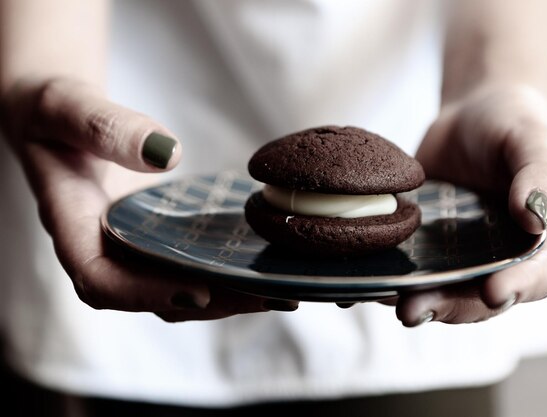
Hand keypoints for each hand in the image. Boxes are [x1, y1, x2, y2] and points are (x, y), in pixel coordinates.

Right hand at [0, 77, 297, 321]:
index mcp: (71, 225)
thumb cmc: (55, 112)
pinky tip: (268, 264)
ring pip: (176, 284)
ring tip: (280, 291)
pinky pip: (190, 259)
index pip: (100, 280)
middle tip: (264, 295)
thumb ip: (105, 127)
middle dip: (209, 301)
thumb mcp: (67, 107)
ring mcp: (133, 244)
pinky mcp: (157, 234)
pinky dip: (227, 268)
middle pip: (151, 295)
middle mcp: (104, 246)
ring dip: (226, 294)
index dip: (147, 293)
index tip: (197, 291)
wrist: (62, 119)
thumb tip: (167, 153)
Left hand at [395, 84, 546, 324]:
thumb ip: (542, 175)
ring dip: (419, 301)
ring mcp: (466, 258)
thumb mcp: (537, 139)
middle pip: (486, 298)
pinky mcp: (431, 249)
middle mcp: (508, 259)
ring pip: (446, 291)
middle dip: (452, 307)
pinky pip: (413, 271)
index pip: (545, 273)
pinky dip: (390, 279)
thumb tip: (534, 218)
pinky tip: (364, 282)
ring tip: (391, 301)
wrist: (471, 116)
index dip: (523, 287)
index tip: (494, 291)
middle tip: (416, 310)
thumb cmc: (516, 124)